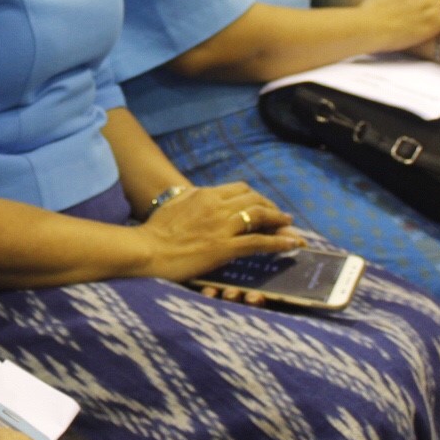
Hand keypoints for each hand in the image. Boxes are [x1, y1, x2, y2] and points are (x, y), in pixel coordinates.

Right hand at [137, 183, 301, 288]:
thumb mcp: (174, 204)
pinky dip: (279, 242)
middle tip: (282, 218)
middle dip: (272, 207)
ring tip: (291, 229)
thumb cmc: (155, 231)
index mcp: (205, 194)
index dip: (256, 197)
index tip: (263, 205)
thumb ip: (190, 197)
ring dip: (280, 222)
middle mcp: (217, 205)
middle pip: (254, 200)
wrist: (147, 250)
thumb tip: (198, 194)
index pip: (240, 189)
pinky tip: (292, 245)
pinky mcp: (224, 247)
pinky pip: (259, 242)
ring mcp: (222, 226)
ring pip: (260, 217)